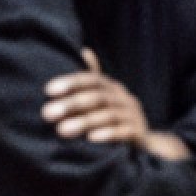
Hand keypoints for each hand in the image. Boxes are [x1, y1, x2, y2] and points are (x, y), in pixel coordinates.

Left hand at [42, 49, 188, 159]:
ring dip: (83, 122)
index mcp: (112, 88)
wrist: (148, 144)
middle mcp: (124, 98)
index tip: (48, 91)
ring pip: (107, 115)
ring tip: (61, 131)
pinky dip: (107, 135)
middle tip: (47, 114)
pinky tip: (91, 139)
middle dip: (71, 105)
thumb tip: (84, 50)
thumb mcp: (105, 100)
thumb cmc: (117, 121)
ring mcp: (133, 115)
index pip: (91, 79)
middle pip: (96, 97)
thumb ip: (93, 82)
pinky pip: (123, 132)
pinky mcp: (139, 133)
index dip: (70, 83)